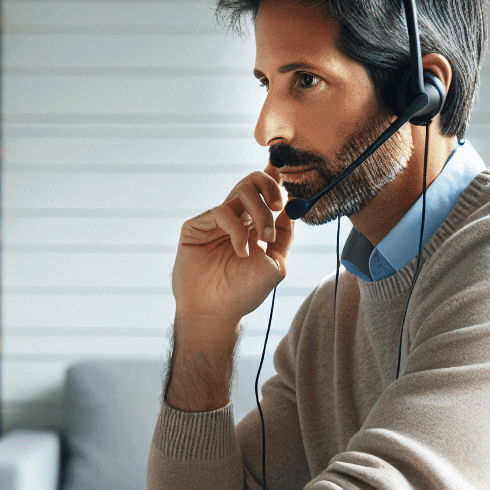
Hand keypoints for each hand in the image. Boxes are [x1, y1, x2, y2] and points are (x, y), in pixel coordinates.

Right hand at [172, 164, 294, 324]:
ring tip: (264, 238)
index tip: (288, 175)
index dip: (275, 179)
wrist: (217, 313)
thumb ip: (285, 234)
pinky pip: (222, 212)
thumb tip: (293, 206)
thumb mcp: (276, 263)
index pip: (263, 191)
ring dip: (261, 211)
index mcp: (251, 225)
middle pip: (253, 181)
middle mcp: (234, 219)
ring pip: (241, 190)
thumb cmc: (244, 293)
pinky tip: (241, 252)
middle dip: (272, 188)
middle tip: (279, 206)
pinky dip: (238, 230)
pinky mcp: (195, 226)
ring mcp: (214, 221)